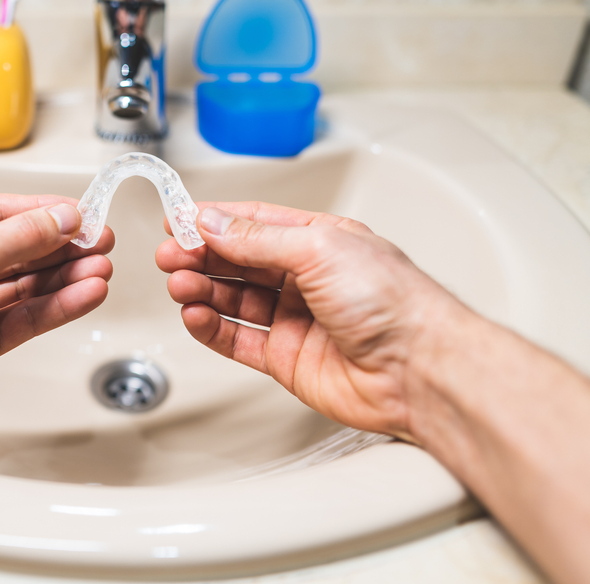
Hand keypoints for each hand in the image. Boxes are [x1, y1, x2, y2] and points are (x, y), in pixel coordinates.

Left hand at [0, 194, 113, 450]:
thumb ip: (17, 237)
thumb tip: (57, 219)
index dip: (42, 212)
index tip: (81, 214)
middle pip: (18, 248)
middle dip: (62, 246)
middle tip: (101, 242)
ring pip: (27, 286)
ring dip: (66, 277)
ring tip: (101, 270)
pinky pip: (27, 317)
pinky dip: (58, 307)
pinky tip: (84, 296)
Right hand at [155, 202, 463, 440]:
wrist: (419, 369)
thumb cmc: (394, 302)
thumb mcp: (319, 248)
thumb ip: (258, 238)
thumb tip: (214, 222)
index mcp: (320, 240)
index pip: (254, 224)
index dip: (214, 221)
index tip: (178, 220)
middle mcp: (306, 278)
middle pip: (238, 262)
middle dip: (201, 256)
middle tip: (171, 256)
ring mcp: (295, 319)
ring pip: (233, 301)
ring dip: (201, 291)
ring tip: (179, 285)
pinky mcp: (287, 359)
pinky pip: (238, 340)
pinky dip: (211, 328)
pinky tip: (194, 316)